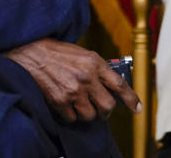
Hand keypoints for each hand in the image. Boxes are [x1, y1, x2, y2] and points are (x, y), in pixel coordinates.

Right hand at [5, 39, 140, 122]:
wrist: (33, 54)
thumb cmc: (59, 53)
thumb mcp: (84, 54)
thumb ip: (99, 68)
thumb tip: (111, 85)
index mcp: (95, 63)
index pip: (119, 84)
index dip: (131, 99)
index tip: (137, 108)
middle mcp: (87, 78)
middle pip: (108, 106)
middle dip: (106, 111)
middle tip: (101, 109)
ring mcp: (73, 91)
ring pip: (90, 116)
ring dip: (87, 113)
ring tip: (80, 104)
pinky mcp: (60, 101)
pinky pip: (72, 118)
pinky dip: (71, 115)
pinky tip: (66, 104)